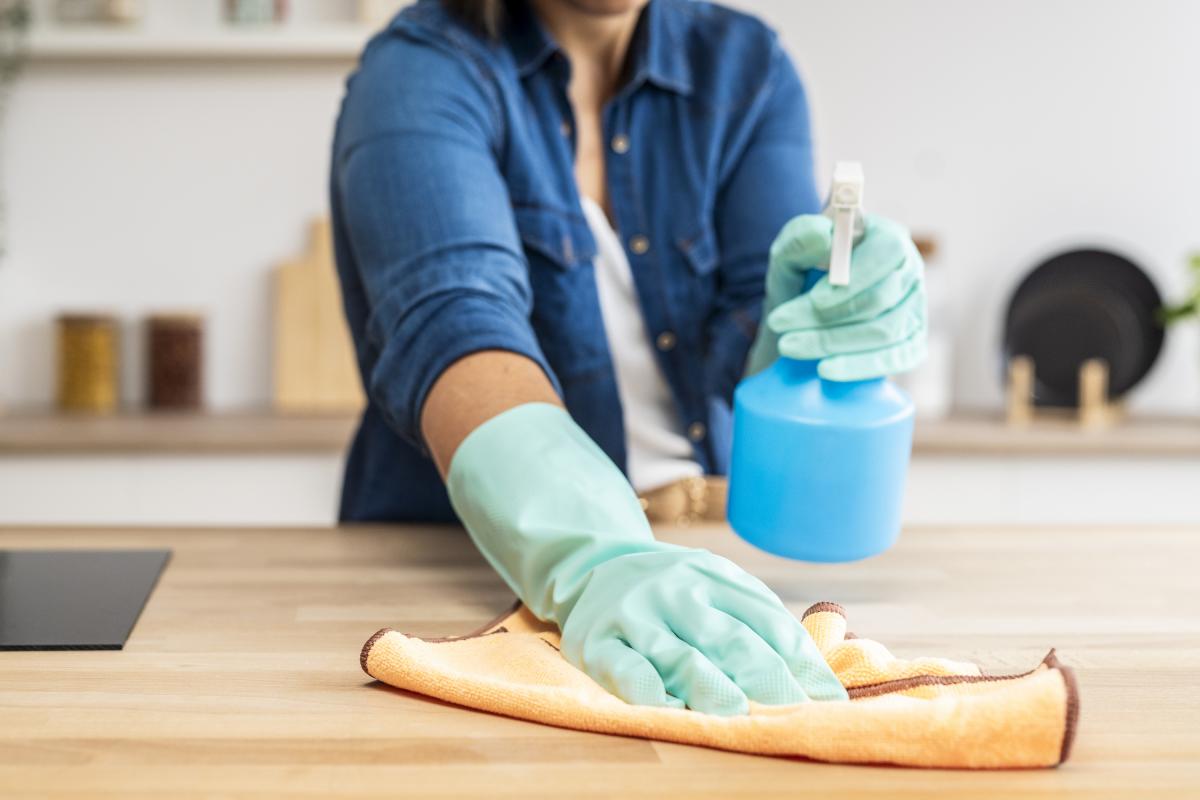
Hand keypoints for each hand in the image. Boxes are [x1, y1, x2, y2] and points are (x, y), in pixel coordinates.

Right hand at [447, 403, 846, 716]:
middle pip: (729, 637)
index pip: (767, 622)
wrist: (594, 565)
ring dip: (708, 683)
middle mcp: (679, 592)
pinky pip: (623, 666)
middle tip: (793, 709)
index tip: (828, 700)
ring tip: (736, 710)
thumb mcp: (717, 587)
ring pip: (678, 653)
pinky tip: (665, 707)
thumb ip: (760, 623)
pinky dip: (644, 687)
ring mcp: (637, 615)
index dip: (800, 662)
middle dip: (765, 675)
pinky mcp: (598, 640)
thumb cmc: (676, 592)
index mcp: (718, 578)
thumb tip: (817, 678)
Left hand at [759, 214, 926, 380]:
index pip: (888, 251)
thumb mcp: (789, 253)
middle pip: (881, 297)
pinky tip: (824, 369)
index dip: (855, 278)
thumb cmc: (801, 275)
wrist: (802, 316)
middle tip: (780, 325)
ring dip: (832, 341)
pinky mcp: (912, 344)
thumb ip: (799, 239)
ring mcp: (914, 309)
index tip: (814, 300)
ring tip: (788, 346)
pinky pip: (895, 360)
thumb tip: (824, 236)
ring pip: (884, 331)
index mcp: (886, 237)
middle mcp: (909, 271)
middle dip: (828, 316)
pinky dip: (859, 366)